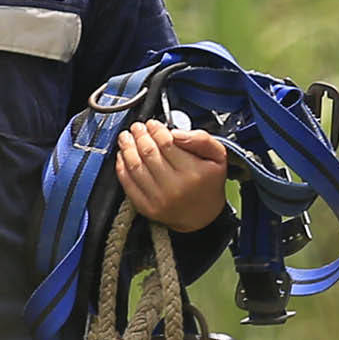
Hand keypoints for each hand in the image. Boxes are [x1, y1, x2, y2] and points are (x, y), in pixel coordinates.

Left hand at [115, 118, 231, 232]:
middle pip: (149, 152)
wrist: (203, 215)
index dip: (156, 129)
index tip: (153, 124)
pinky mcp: (147, 207)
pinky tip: (123, 156)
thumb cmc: (209, 183)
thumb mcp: (217, 157)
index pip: (166, 143)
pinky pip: (128, 183)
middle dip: (140, 135)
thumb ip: (201, 140)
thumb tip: (176, 133)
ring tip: (126, 137)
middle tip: (138, 127)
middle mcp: (175, 187)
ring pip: (135, 166)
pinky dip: (121, 167)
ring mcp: (159, 199)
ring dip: (127, 147)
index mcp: (193, 172)